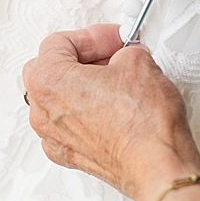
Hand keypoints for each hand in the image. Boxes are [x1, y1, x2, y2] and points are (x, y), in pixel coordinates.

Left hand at [22, 24, 199, 200]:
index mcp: (48, 81)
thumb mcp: (140, 62)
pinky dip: (88, 115)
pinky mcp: (72, 156)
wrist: (157, 165)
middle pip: (50, 70)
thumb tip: (126, 57)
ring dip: (84, 87)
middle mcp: (42, 112)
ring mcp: (54, 137)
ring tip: (118, 83)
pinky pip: (70, 126)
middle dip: (83, 59)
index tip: (115, 40)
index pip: (59, 42)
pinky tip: (114, 110)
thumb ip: (125, 52)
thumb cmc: (143, 123)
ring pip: (58, 100)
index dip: (93, 36)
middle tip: (113, 56)